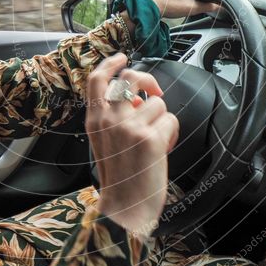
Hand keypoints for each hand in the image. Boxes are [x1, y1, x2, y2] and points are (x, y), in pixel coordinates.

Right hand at [86, 53, 178, 236]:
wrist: (125, 207)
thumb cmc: (120, 177)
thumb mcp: (104, 143)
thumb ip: (114, 118)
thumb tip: (137, 99)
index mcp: (94, 121)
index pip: (97, 80)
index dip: (111, 63)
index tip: (121, 57)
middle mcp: (109, 120)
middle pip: (131, 79)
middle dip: (148, 81)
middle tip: (154, 92)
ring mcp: (129, 127)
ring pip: (157, 102)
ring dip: (161, 119)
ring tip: (155, 140)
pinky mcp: (149, 138)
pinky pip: (170, 120)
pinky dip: (171, 134)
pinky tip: (162, 150)